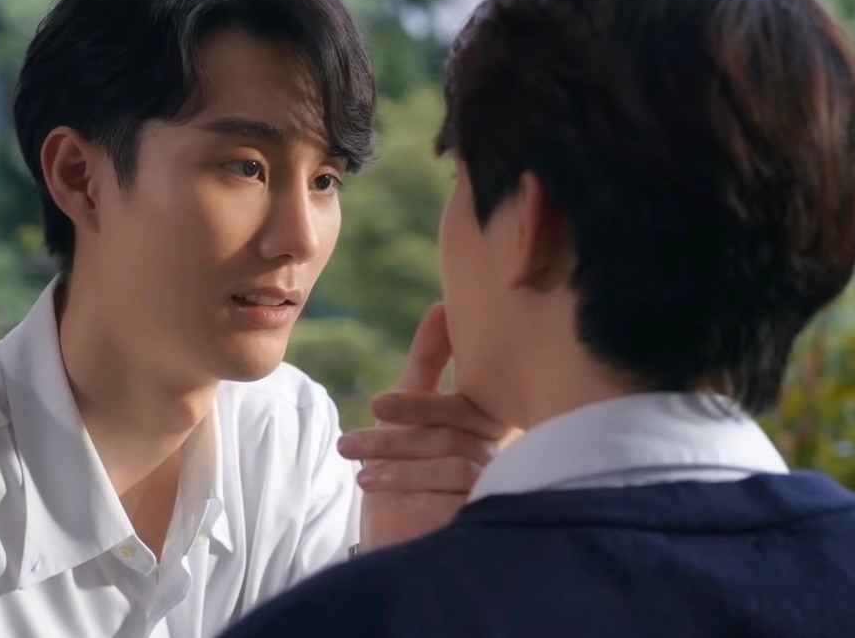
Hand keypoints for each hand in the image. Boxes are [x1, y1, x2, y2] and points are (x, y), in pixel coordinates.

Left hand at [338, 304, 517, 550]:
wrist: (398, 548)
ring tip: (354, 463)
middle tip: (353, 436)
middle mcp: (500, 452)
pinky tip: (373, 485)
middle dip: (400, 426)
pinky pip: (452, 488)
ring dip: (395, 456)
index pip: (463, 399)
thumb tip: (444, 307)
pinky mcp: (486, 513)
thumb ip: (429, 362)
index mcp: (486, 423)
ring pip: (450, 454)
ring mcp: (497, 484)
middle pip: (454, 425)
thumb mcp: (409, 417)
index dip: (420, 401)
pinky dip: (407, 482)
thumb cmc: (407, 474)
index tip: (377, 404)